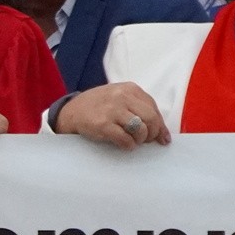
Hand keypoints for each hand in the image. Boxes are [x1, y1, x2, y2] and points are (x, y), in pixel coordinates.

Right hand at [54, 83, 169, 149]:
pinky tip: (124, 145)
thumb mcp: (120, 98)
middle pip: (151, 118)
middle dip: (153, 133)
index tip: (162, 138)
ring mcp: (112, 110)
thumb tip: (163, 134)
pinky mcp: (103, 124)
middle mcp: (122, 96)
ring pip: (140, 129)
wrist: (72, 111)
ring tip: (134, 141)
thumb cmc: (99, 106)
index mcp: (130, 89)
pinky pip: (125, 139)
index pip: (153, 108)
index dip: (160, 125)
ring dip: (140, 140)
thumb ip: (139, 109)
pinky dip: (129, 145)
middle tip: (147, 140)